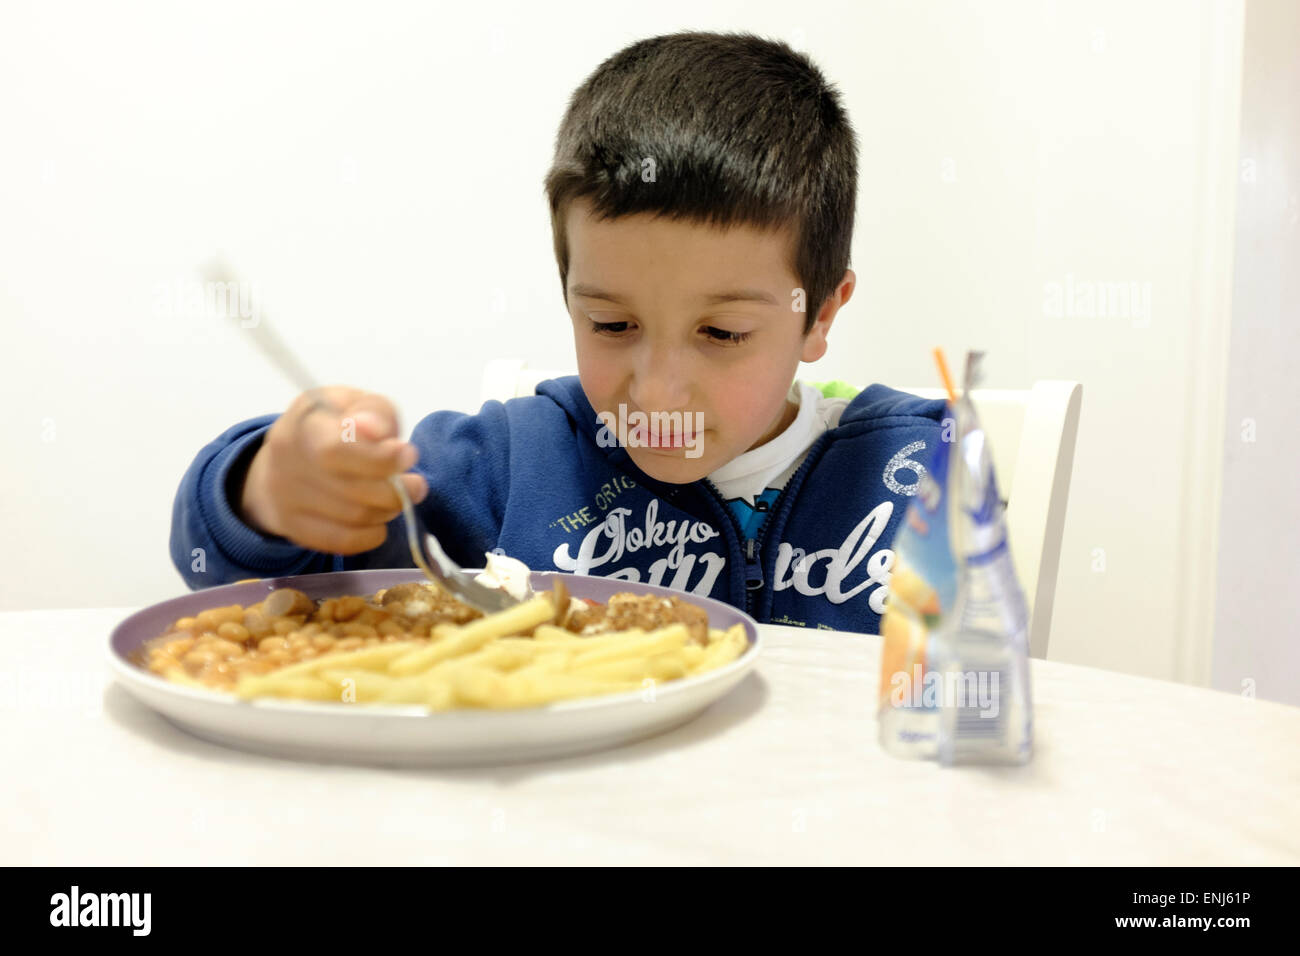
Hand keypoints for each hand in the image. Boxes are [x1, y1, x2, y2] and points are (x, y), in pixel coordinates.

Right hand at [237, 386, 427, 553]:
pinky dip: (372, 535)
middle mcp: (287, 462)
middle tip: (416, 485)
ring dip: (388, 510)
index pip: (337, 450)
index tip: (409, 456)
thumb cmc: (334, 425)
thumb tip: (376, 430)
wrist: (287, 457)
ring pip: (353, 517)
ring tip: (398, 497)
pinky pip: (343, 542)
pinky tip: (380, 520)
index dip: (380, 459)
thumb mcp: (356, 404)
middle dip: (396, 490)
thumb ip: (374, 412)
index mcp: (304, 424)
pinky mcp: (294, 527)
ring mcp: (286, 498)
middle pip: (351, 489)